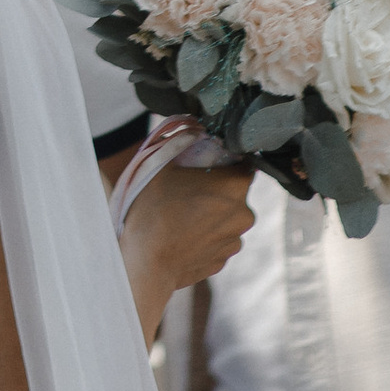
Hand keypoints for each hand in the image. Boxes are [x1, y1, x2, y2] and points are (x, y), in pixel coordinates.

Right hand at [118, 155, 257, 343]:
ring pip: (226, 220)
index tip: (208, 164)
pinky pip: (217, 242)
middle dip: (217, 191)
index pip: (244, 165)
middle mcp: (244, 214)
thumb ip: (182, 143)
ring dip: (212, 216)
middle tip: (189, 190)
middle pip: (235, 194)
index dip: (227, 162)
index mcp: (235, 185)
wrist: (145, 262)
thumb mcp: (161, 164)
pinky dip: (205, 238)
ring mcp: (234, 241)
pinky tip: (182, 236)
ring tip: (182, 217)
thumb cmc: (152, 209)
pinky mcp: (222, 262)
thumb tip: (193, 128)